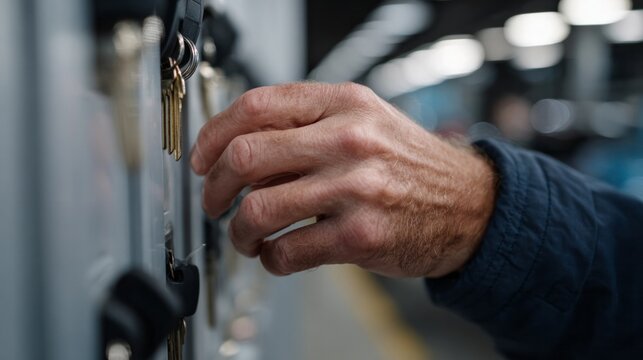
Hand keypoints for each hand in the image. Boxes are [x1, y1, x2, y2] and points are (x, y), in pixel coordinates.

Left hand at [191, 82, 496, 277]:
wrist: (469, 204)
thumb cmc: (410, 165)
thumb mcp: (365, 121)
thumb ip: (308, 125)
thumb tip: (240, 148)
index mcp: (344, 104)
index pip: (256, 106)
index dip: (214, 133)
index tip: (202, 158)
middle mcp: (349, 140)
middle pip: (246, 156)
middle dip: (215, 187)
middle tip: (214, 202)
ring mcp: (355, 189)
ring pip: (259, 209)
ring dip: (238, 230)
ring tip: (244, 236)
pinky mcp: (361, 236)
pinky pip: (288, 251)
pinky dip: (270, 258)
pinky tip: (276, 254)